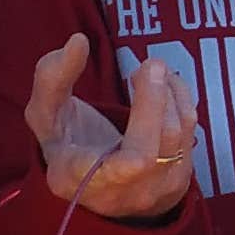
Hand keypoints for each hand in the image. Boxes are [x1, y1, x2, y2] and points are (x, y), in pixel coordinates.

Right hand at [21, 34, 196, 218]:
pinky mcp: (180, 181)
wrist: (98, 185)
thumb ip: (50, 78)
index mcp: (79, 179)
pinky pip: (189, 133)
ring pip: (174, 135)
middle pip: (149, 150)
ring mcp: (155, 191)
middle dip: (152, 98)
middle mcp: (120, 193)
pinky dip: (179, 100)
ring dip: (168, 92)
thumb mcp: (44, 114)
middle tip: (149, 64)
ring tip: (151, 71)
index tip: (139, 135)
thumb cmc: (68, 143)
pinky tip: (163, 87)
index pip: (112, 174)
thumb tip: (78, 42)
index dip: (130, 159)